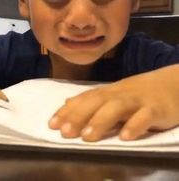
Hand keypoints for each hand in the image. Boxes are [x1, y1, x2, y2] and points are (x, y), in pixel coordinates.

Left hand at [49, 64, 178, 140]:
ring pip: (118, 107)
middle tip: (64, 132)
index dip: (68, 111)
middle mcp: (120, 93)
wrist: (172, 83)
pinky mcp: (157, 108)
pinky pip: (146, 116)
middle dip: (79, 116)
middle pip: (97, 101)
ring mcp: (138, 100)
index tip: (52, 124)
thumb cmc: (140, 92)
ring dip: (101, 121)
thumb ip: (91, 100)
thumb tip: (67, 103)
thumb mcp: (114, 94)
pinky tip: (125, 138)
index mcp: (109, 92)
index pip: (85, 99)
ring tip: (87, 137)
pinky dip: (135, 125)